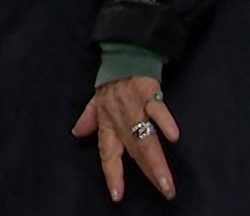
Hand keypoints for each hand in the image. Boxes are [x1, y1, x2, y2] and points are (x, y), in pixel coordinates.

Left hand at [70, 76, 179, 202]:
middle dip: (148, 173)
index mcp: (108, 123)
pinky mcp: (149, 92)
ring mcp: (135, 106)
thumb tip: (77, 133)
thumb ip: (89, 118)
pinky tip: (173, 136)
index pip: (109, 154)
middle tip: (164, 192)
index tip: (117, 195)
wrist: (122, 53)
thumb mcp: (95, 100)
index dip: (112, 175)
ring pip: (146, 138)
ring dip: (156, 160)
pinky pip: (157, 108)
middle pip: (135, 151)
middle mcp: (120, 119)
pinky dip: (164, 121)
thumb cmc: (111, 80)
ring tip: (166, 181)